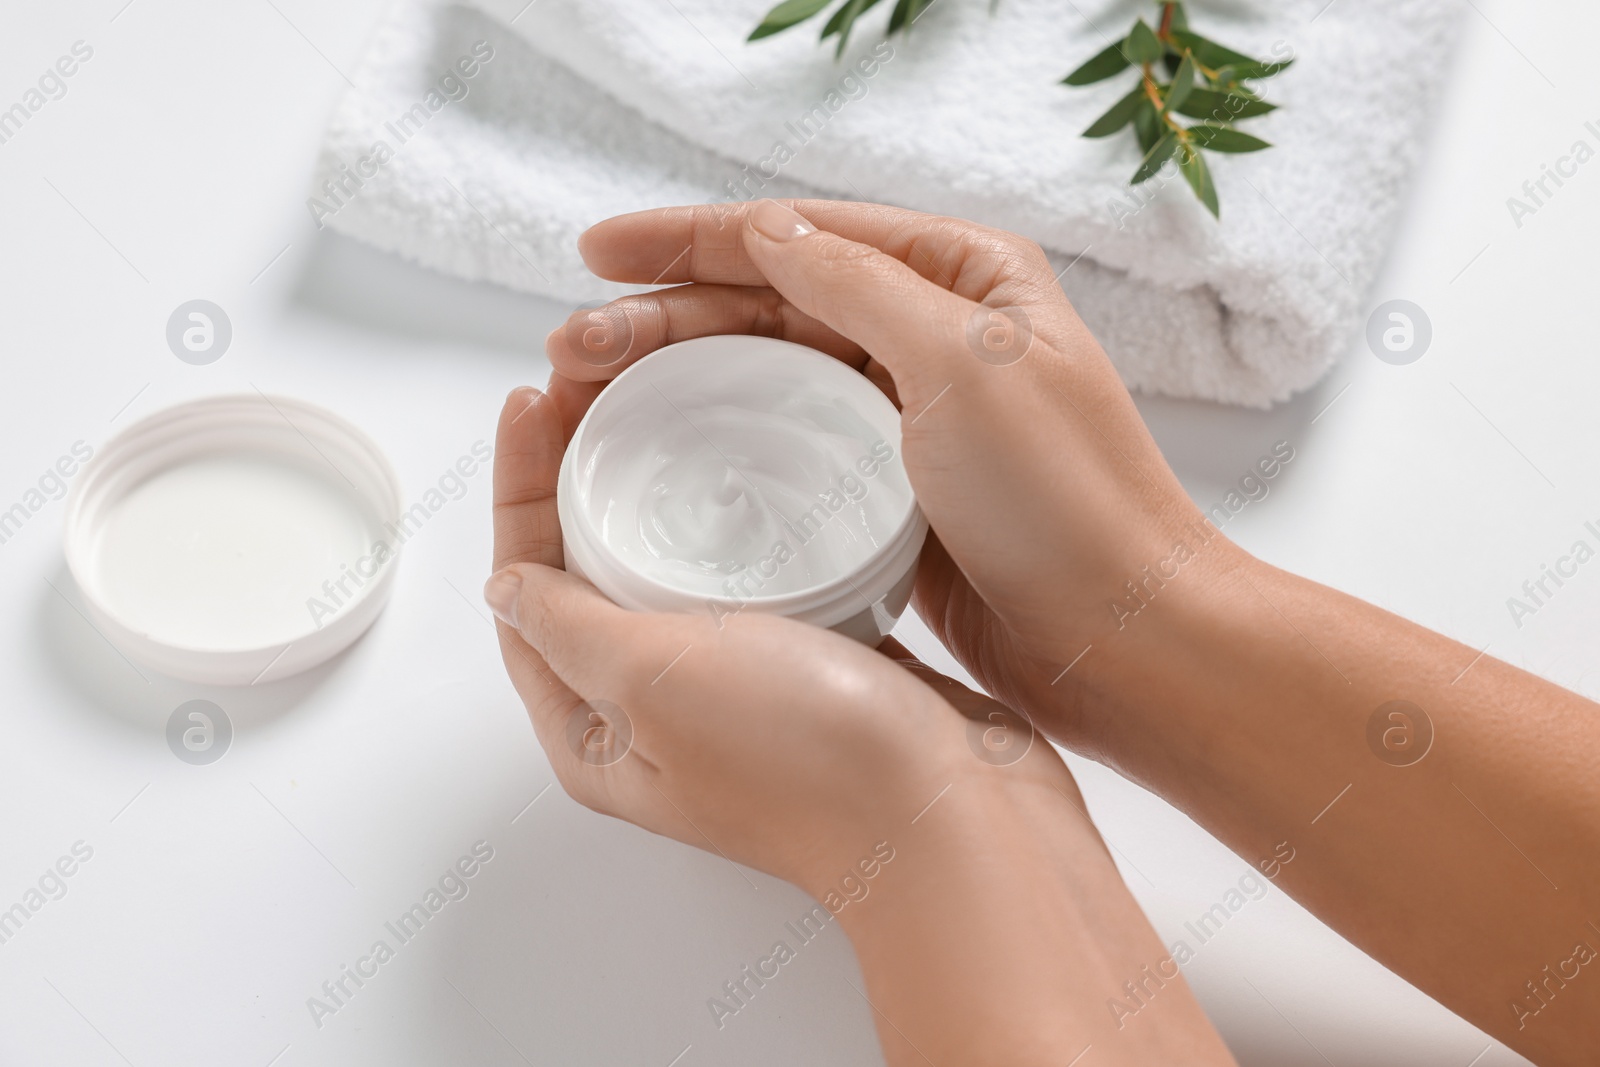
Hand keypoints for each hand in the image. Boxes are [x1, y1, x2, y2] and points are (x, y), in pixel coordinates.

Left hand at [485, 378, 1236, 1065]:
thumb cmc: (807, 764)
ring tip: (662, 406)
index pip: (524, 591)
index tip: (533, 401)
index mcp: (597, 734)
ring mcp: (733, 691)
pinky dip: (742, 526)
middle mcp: (656, 715)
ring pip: (671, 571)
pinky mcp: (808, 667)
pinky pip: (753, 581)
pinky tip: (756, 472)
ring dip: (659, 493)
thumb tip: (505, 590)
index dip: (519, 490)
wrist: (955, 815)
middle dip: (580, 475)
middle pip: (589, 571)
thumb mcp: (655, 682)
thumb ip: (569, 628)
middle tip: (591, 382)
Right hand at [550, 199, 1247, 749]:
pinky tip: (664, 451)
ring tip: (588, 395)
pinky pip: (787, 444)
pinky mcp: (889, 487)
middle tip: (570, 348)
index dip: (691, 238)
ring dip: (677, 376)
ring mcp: (908, 413)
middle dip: (663, 315)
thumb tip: (764, 229)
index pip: (802, 236)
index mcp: (964, 277)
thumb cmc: (1067, 502)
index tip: (599, 253)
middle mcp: (933, 333)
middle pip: (770, 303)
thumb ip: (861, 286)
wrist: (1120, 641)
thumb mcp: (966, 364)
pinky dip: (720, 440)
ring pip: (768, 373)